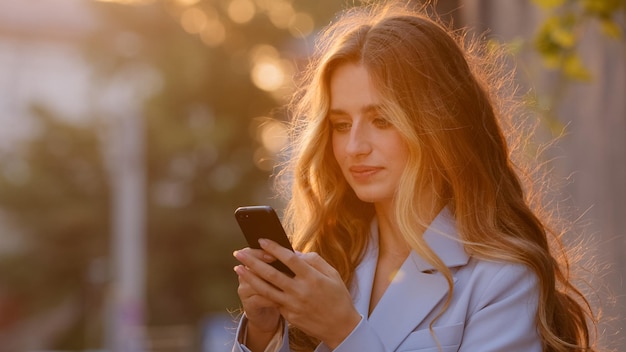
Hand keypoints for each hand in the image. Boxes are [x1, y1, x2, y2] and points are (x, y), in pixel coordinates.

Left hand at [234, 239, 360, 348]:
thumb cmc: (338, 296)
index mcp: (312, 278)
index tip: (261, 240)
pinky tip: (251, 284)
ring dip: (250, 278)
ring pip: (266, 289)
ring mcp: (293, 305)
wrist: (340, 327)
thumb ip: (314, 260)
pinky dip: (260, 292)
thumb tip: (295, 252)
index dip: (274, 248)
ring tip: (238, 268)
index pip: (289, 259)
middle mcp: (300, 291)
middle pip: (271, 274)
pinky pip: (273, 301)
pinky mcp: (289, 315)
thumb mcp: (332, 274)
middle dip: (253, 262)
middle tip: (239, 253)